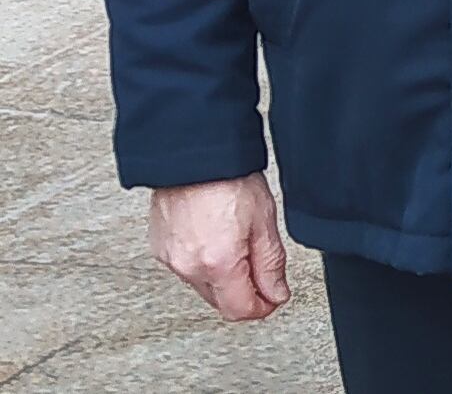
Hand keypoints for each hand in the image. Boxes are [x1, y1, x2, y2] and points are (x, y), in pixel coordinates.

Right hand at [150, 174, 288, 321]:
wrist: (194, 157)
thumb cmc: (228, 180)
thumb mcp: (264, 222)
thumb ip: (271, 265)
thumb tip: (276, 294)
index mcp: (217, 263)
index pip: (240, 310)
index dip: (263, 307)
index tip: (275, 297)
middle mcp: (188, 267)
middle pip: (221, 301)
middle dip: (244, 292)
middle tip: (262, 267)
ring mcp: (169, 259)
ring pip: (203, 286)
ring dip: (224, 277)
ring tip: (239, 243)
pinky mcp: (160, 248)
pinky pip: (187, 268)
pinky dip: (204, 263)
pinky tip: (216, 238)